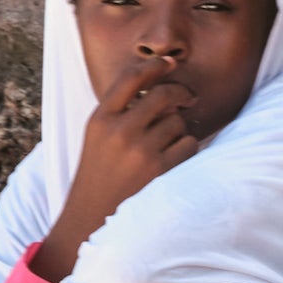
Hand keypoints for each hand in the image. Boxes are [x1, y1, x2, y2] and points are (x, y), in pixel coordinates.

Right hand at [33, 55, 202, 278]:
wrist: (93, 220)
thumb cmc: (100, 176)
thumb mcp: (98, 138)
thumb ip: (120, 112)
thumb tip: (161, 86)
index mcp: (100, 119)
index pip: (131, 78)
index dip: (155, 66)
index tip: (170, 62)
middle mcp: (120, 131)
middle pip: (164, 95)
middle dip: (181, 94)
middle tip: (188, 99)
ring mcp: (141, 151)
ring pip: (178, 122)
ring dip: (180, 129)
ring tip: (165, 146)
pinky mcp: (161, 171)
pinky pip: (189, 144)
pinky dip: (187, 149)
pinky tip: (173, 162)